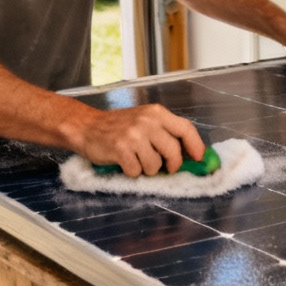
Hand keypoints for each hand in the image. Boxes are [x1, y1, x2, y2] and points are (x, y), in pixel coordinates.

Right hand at [72, 103, 204, 175]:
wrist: (87, 127)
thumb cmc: (118, 127)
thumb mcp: (144, 121)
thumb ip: (165, 132)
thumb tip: (189, 154)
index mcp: (157, 113)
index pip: (186, 128)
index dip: (196, 146)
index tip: (199, 158)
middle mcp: (147, 121)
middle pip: (174, 151)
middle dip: (172, 165)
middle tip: (164, 168)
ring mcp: (134, 135)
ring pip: (155, 165)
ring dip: (148, 169)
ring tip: (137, 160)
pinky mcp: (121, 149)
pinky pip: (136, 171)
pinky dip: (132, 172)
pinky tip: (124, 162)